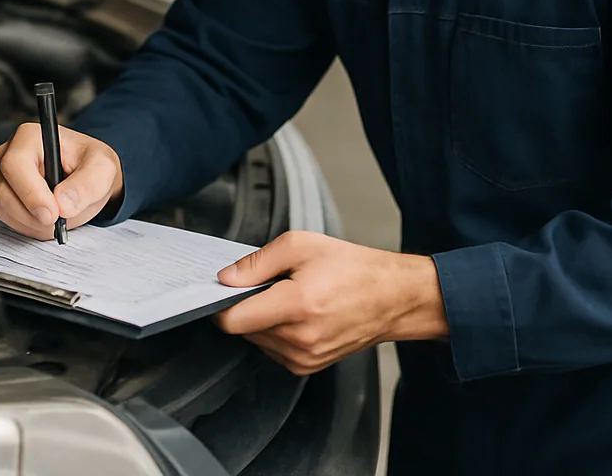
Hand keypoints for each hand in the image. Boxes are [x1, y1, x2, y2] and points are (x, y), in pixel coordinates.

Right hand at [0, 123, 123, 238]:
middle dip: (34, 214)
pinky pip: (7, 219)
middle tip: (60, 220)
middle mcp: (9, 153)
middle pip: (4, 191)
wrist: (88, 176)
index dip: (31, 193)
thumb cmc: (90, 164)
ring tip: (60, 214)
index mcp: (30, 137)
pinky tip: (48, 217)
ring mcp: (2, 176)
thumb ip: (87, 184)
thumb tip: (64, 203)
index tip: (53, 214)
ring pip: (4, 208)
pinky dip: (30, 226)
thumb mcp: (102, 169)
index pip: (15, 164)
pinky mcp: (1, 196)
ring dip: (34, 222)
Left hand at [213, 231, 447, 374]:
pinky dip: (276, 330)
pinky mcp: (307, 367)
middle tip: (271, 283)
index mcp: (297, 305)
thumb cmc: (351, 267)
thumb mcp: (301, 244)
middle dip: (247, 304)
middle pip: (243, 328)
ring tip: (290, 295)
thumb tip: (226, 278)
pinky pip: (273, 349)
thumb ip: (258, 262)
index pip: (233, 320)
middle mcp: (299, 339)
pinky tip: (297, 312)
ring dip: (262, 318)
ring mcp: (304, 358)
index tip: (223, 288)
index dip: (220, 302)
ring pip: (256, 339)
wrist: (391, 297)